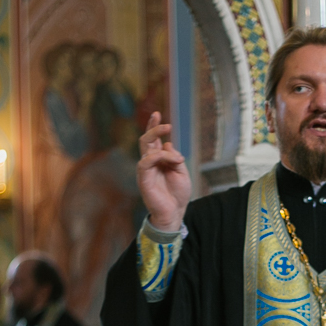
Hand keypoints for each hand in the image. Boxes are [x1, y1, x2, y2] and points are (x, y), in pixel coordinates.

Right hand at [137, 111, 191, 231]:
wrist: (174, 212)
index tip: (157, 113)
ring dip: (163, 149)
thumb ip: (174, 158)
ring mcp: (146, 170)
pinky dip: (158, 157)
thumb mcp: (182, 172)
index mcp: (159, 160)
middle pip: (146, 139)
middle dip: (154, 128)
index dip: (154, 126)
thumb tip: (167, 144)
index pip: (153, 139)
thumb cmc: (178, 194)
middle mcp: (150, 162)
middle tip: (168, 125)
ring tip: (178, 159)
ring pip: (146, 148)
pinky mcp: (143, 178)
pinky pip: (145, 161)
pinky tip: (170, 161)